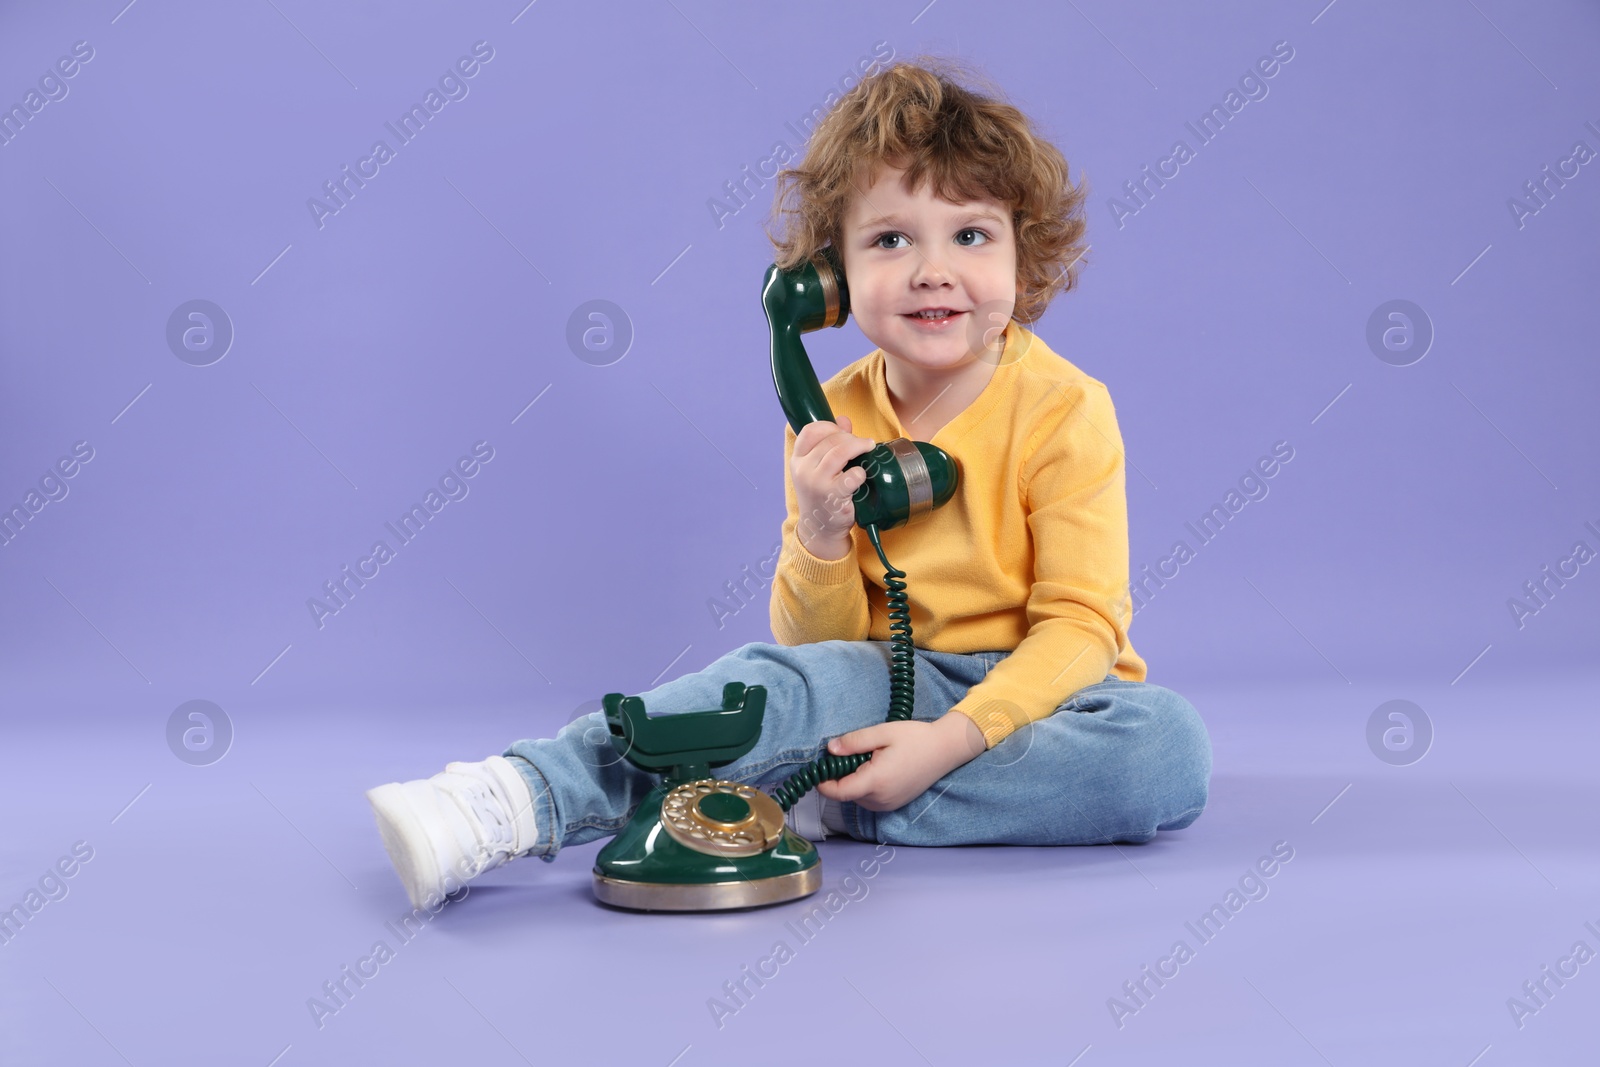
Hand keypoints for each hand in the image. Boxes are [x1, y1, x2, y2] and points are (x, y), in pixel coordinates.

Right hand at [791, 415, 875, 548]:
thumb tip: (843, 420)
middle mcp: (804, 470)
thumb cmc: (822, 496)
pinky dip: (860, 472)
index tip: (843, 432)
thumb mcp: (819, 469)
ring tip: (868, 447)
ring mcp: (817, 483)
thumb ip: (830, 443)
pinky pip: (851, 476)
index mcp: (798, 460)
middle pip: (830, 440)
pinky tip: (862, 474)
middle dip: (850, 437)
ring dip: (859, 446)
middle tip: (862, 443)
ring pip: (840, 452)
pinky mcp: (832, 496)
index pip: (810, 431)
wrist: (820, 528)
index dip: (830, 426)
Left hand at [813, 715, 982, 811]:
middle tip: (852, 752)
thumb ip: (854, 742)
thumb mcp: (882, 733)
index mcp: (876, 782)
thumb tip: (829, 749)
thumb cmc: (915, 738)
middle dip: (840, 776)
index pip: (837, 792)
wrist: (945, 750)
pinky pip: (869, 799)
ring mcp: (888, 805)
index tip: (819, 767)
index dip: (822, 782)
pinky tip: (878, 768)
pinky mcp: (893, 805)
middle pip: (845, 794)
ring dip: (854, 781)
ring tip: (870, 758)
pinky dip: (865, 786)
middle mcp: (880, 799)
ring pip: (856, 797)